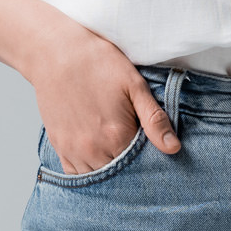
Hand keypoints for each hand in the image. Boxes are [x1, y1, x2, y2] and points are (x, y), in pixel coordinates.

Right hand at [24, 9, 180, 174]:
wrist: (57, 53)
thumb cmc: (98, 63)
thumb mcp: (134, 85)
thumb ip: (154, 120)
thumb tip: (173, 148)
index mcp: (116, 136)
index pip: (142, 166)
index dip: (151, 159)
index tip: (152, 146)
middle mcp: (93, 149)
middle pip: (120, 174)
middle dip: (131, 166)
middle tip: (134, 143)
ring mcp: (73, 150)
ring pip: (98, 177)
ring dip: (110, 169)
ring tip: (116, 147)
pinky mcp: (59, 146)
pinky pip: (76, 174)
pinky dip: (89, 171)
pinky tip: (98, 154)